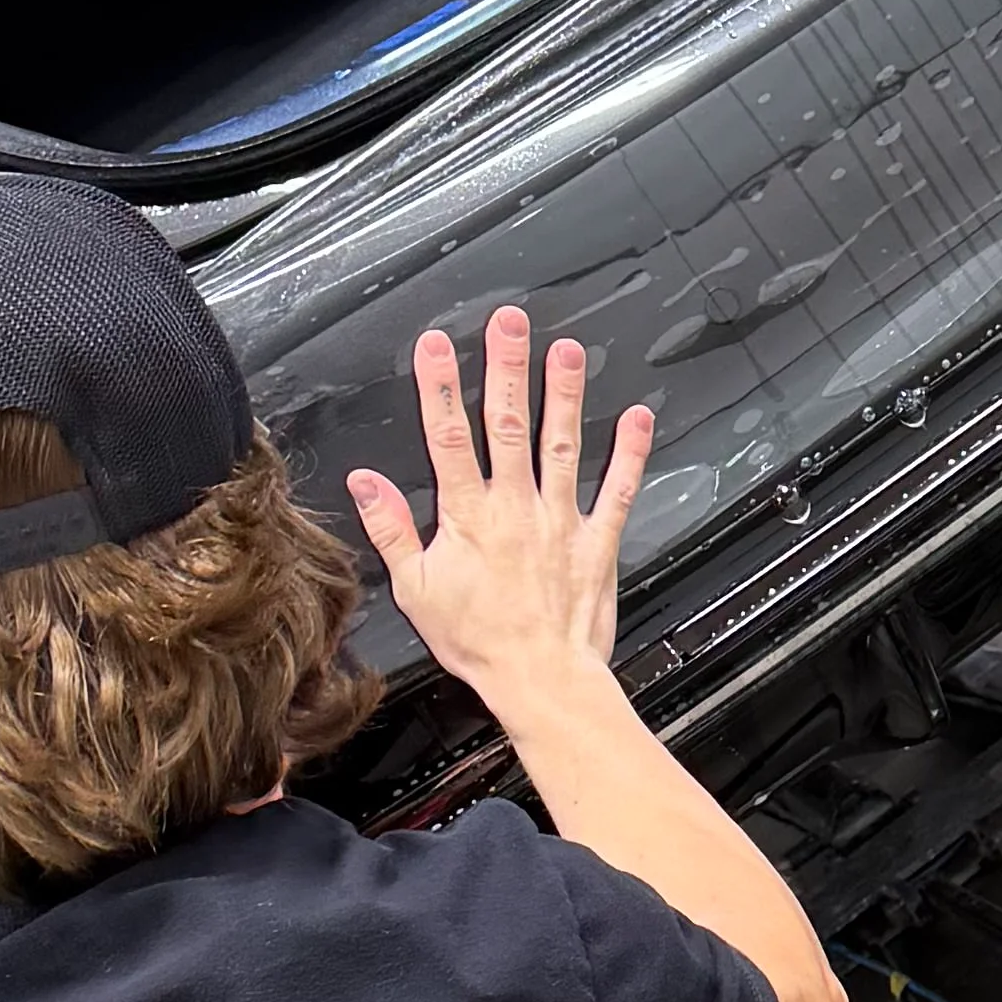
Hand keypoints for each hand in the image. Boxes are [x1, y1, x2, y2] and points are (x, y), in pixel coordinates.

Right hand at [347, 305, 651, 709]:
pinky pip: (616, 490)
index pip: (447, 437)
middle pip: (508, 423)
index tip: (435, 345)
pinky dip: (629, 454)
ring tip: (567, 350)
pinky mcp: (597, 540)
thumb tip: (364, 482)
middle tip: (509, 321)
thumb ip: (389, 529)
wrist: (540, 679)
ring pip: (560, 444)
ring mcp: (560, 520)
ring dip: (565, 394)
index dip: (439, 387)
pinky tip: (638, 418)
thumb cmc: (480, 642)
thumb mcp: (416, 590)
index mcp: (468, 517)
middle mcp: (515, 508)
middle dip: (506, 367)